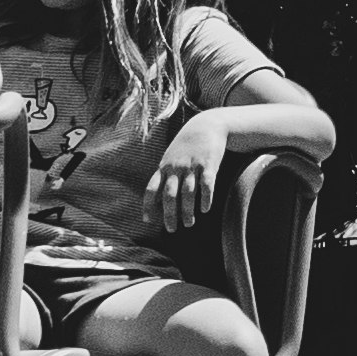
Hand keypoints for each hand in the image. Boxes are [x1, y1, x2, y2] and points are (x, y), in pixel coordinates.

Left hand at [143, 109, 233, 234]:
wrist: (205, 126)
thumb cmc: (185, 146)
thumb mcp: (170, 158)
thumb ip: (164, 176)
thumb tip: (156, 199)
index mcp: (164, 167)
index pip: (152, 189)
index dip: (148, 205)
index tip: (147, 221)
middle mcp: (176, 168)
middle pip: (169, 195)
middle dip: (169, 214)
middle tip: (171, 229)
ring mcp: (192, 166)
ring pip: (187, 193)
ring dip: (187, 210)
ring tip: (189, 224)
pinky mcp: (208, 164)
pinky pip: (206, 184)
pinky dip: (205, 198)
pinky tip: (205, 209)